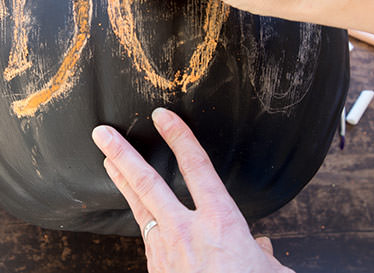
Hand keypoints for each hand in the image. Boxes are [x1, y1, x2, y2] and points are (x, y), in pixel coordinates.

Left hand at [91, 108, 293, 272]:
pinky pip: (147, 235)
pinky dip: (141, 217)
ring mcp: (167, 250)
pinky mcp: (157, 268)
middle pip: (149, 183)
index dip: (180, 137)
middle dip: (124, 154)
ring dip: (121, 180)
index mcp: (222, 223)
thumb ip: (263, 254)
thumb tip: (263, 249)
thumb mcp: (269, 270)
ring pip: (139, 206)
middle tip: (103, 133)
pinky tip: (136, 209)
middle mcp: (189, 231)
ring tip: (106, 159)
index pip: (199, 167)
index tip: (164, 117)